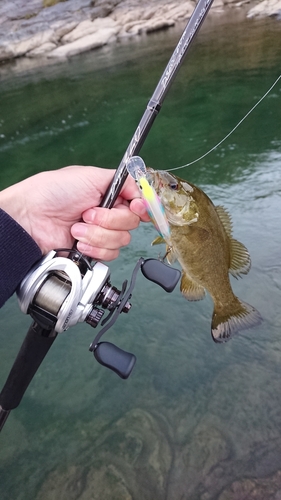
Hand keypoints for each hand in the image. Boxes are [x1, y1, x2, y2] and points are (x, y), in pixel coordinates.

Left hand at [0, 166, 149, 260]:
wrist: (31, 218)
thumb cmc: (54, 191)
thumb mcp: (91, 175)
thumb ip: (123, 181)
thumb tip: (143, 189)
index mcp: (110, 194)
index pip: (139, 202)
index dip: (142, 207)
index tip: (135, 207)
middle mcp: (108, 213)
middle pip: (132, 223)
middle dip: (109, 220)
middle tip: (88, 213)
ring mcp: (101, 233)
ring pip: (121, 240)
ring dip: (98, 234)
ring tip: (76, 227)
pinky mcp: (93, 250)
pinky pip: (109, 254)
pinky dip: (94, 248)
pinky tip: (78, 242)